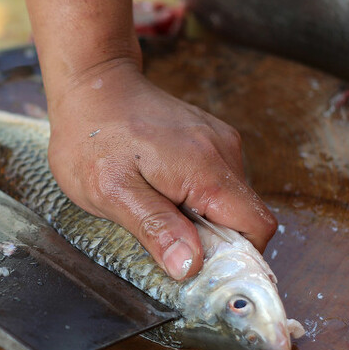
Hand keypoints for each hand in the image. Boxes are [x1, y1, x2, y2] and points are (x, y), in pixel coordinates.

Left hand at [45, 58, 275, 279]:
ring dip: (200, 216)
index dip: (237, 257)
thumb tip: (190, 266)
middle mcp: (223, 151)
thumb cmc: (91, 137)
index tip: (200, 266)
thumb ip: (155, 227)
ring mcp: (218, 140)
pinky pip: (216, 180)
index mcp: (206, 168)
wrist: (90, 82)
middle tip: (164, 236)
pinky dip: (194, 196)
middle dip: (213, 239)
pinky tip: (158, 187)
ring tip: (155, 205)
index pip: (258, 226)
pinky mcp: (207, 136)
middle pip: (246, 216)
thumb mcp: (110, 193)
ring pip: (230, 200)